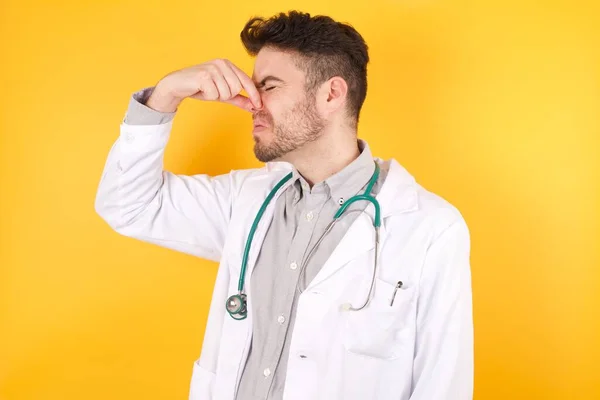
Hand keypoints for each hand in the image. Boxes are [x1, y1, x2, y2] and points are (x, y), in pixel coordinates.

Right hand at [147, 59, 261, 112]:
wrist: (177, 85)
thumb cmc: (200, 88)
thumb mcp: (222, 94)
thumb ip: (239, 99)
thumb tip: (254, 106)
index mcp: (228, 65)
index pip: (246, 81)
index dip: (254, 94)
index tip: (259, 105)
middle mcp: (222, 63)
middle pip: (236, 89)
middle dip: (226, 96)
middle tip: (214, 91)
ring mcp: (213, 68)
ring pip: (226, 93)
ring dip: (216, 96)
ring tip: (207, 90)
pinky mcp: (204, 75)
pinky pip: (215, 95)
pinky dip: (208, 96)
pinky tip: (201, 90)